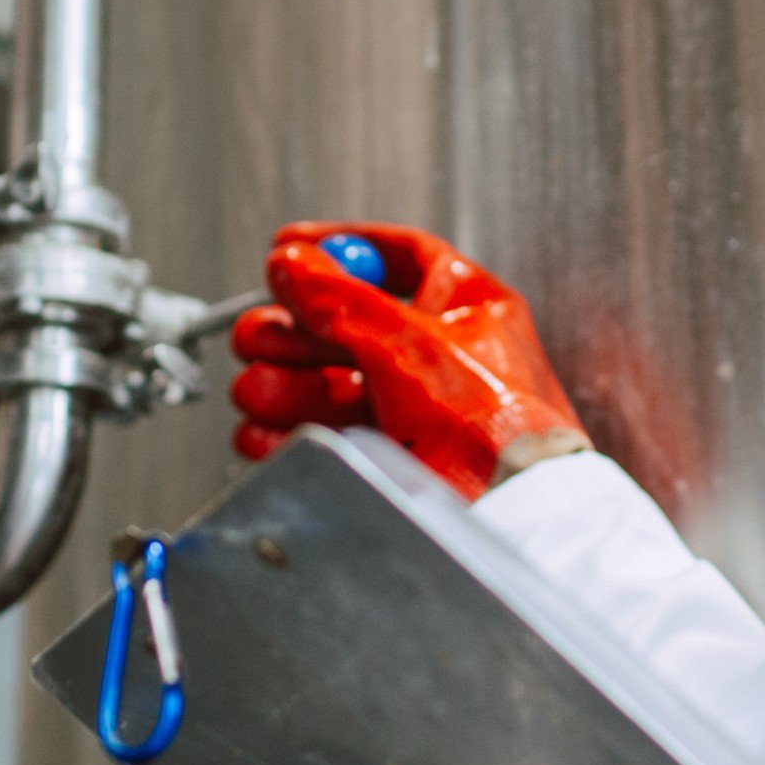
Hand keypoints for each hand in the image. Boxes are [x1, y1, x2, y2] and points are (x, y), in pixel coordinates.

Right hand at [227, 224, 590, 496]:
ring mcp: (416, 411)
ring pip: (329, 383)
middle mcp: (444, 357)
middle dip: (293, 331)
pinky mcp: (393, 460)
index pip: (401, 257)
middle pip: (348, 325)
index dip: (340, 248)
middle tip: (256, 336)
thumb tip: (295, 263)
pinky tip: (265, 434)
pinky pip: (327, 437)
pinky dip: (289, 435)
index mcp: (469, 311)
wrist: (508, 516)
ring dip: (283, 384)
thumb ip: (342, 298)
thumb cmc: (496, 432)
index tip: (289, 249)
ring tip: (258, 391)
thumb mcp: (411, 344)